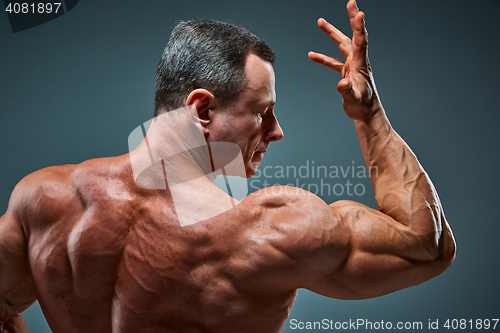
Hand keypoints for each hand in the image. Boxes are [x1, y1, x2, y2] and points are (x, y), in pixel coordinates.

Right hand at [309, 0, 382, 121]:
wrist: (366, 114)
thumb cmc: (362, 107)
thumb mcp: (354, 100)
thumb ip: (347, 91)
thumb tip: (342, 82)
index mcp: (361, 65)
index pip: (360, 41)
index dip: (359, 27)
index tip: (358, 12)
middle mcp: (358, 61)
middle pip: (353, 36)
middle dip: (351, 19)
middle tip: (351, 2)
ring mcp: (352, 66)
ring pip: (342, 45)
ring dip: (332, 33)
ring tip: (320, 22)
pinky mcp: (346, 72)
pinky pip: (333, 62)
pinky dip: (323, 58)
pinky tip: (312, 54)